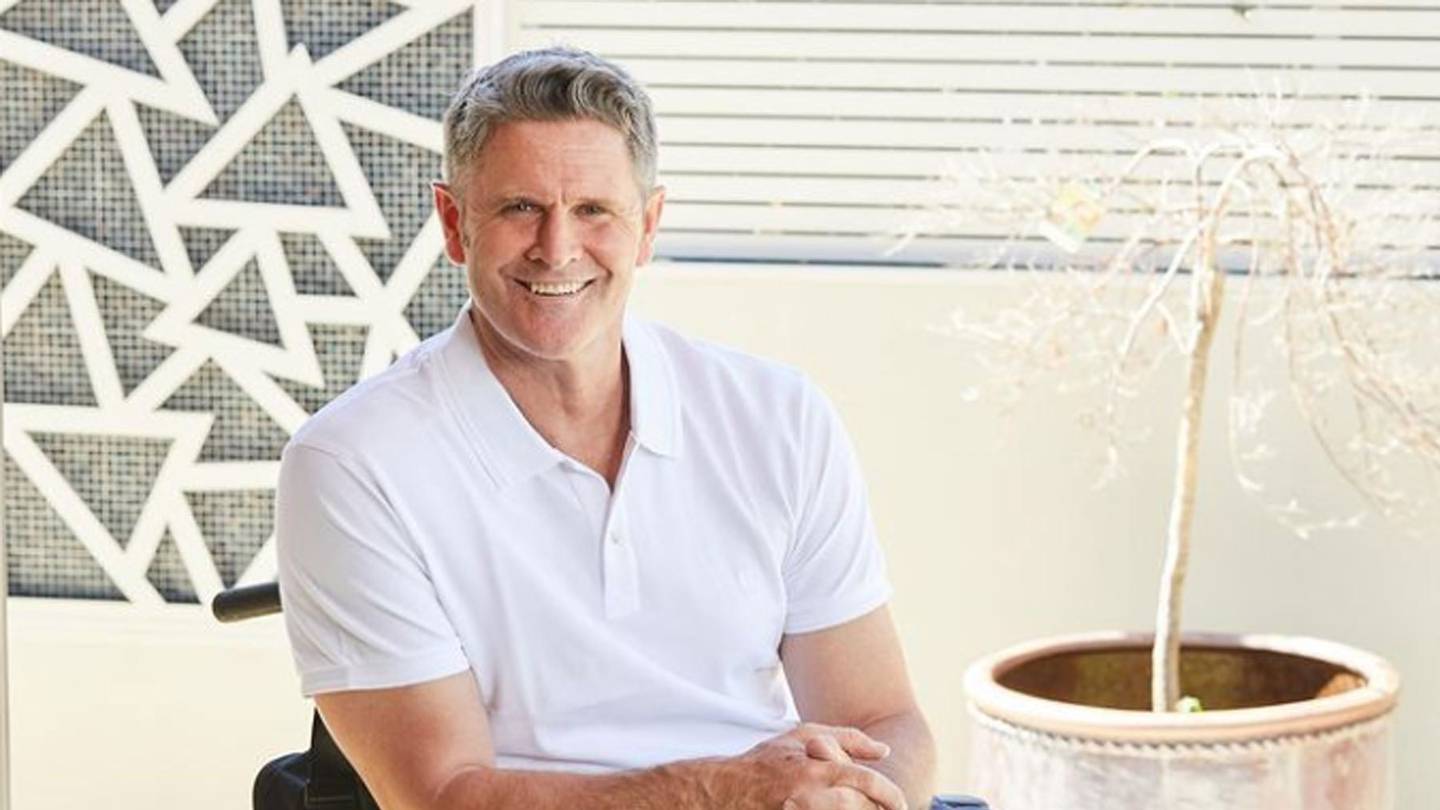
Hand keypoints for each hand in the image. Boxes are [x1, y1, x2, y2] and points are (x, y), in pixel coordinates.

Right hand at [695, 724, 904, 809]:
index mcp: (816, 768)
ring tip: (863, 808)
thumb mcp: (803, 737)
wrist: (725, 790)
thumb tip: (884, 750)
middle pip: (860, 807)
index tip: (901, 804)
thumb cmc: (767, 761)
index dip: (891, 796)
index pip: (867, 782)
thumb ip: (847, 739)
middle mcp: (809, 794)